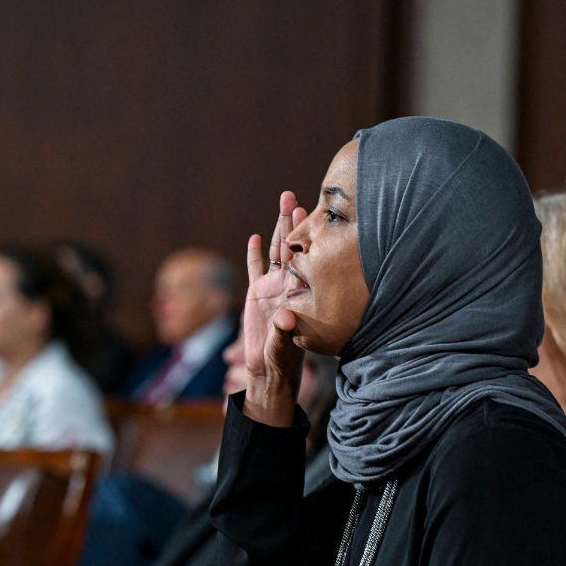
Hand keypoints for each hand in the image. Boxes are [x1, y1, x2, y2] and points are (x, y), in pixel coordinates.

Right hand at [243, 190, 307, 426]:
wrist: (268, 369)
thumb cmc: (282, 359)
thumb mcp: (283, 345)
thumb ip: (284, 331)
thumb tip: (285, 318)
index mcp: (297, 291)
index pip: (301, 258)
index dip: (303, 236)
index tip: (308, 214)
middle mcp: (287, 284)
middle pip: (289, 246)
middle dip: (291, 221)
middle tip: (294, 196)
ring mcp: (272, 286)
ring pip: (275, 250)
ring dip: (278, 227)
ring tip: (283, 201)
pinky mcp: (256, 294)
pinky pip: (256, 268)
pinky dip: (256, 253)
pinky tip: (257, 237)